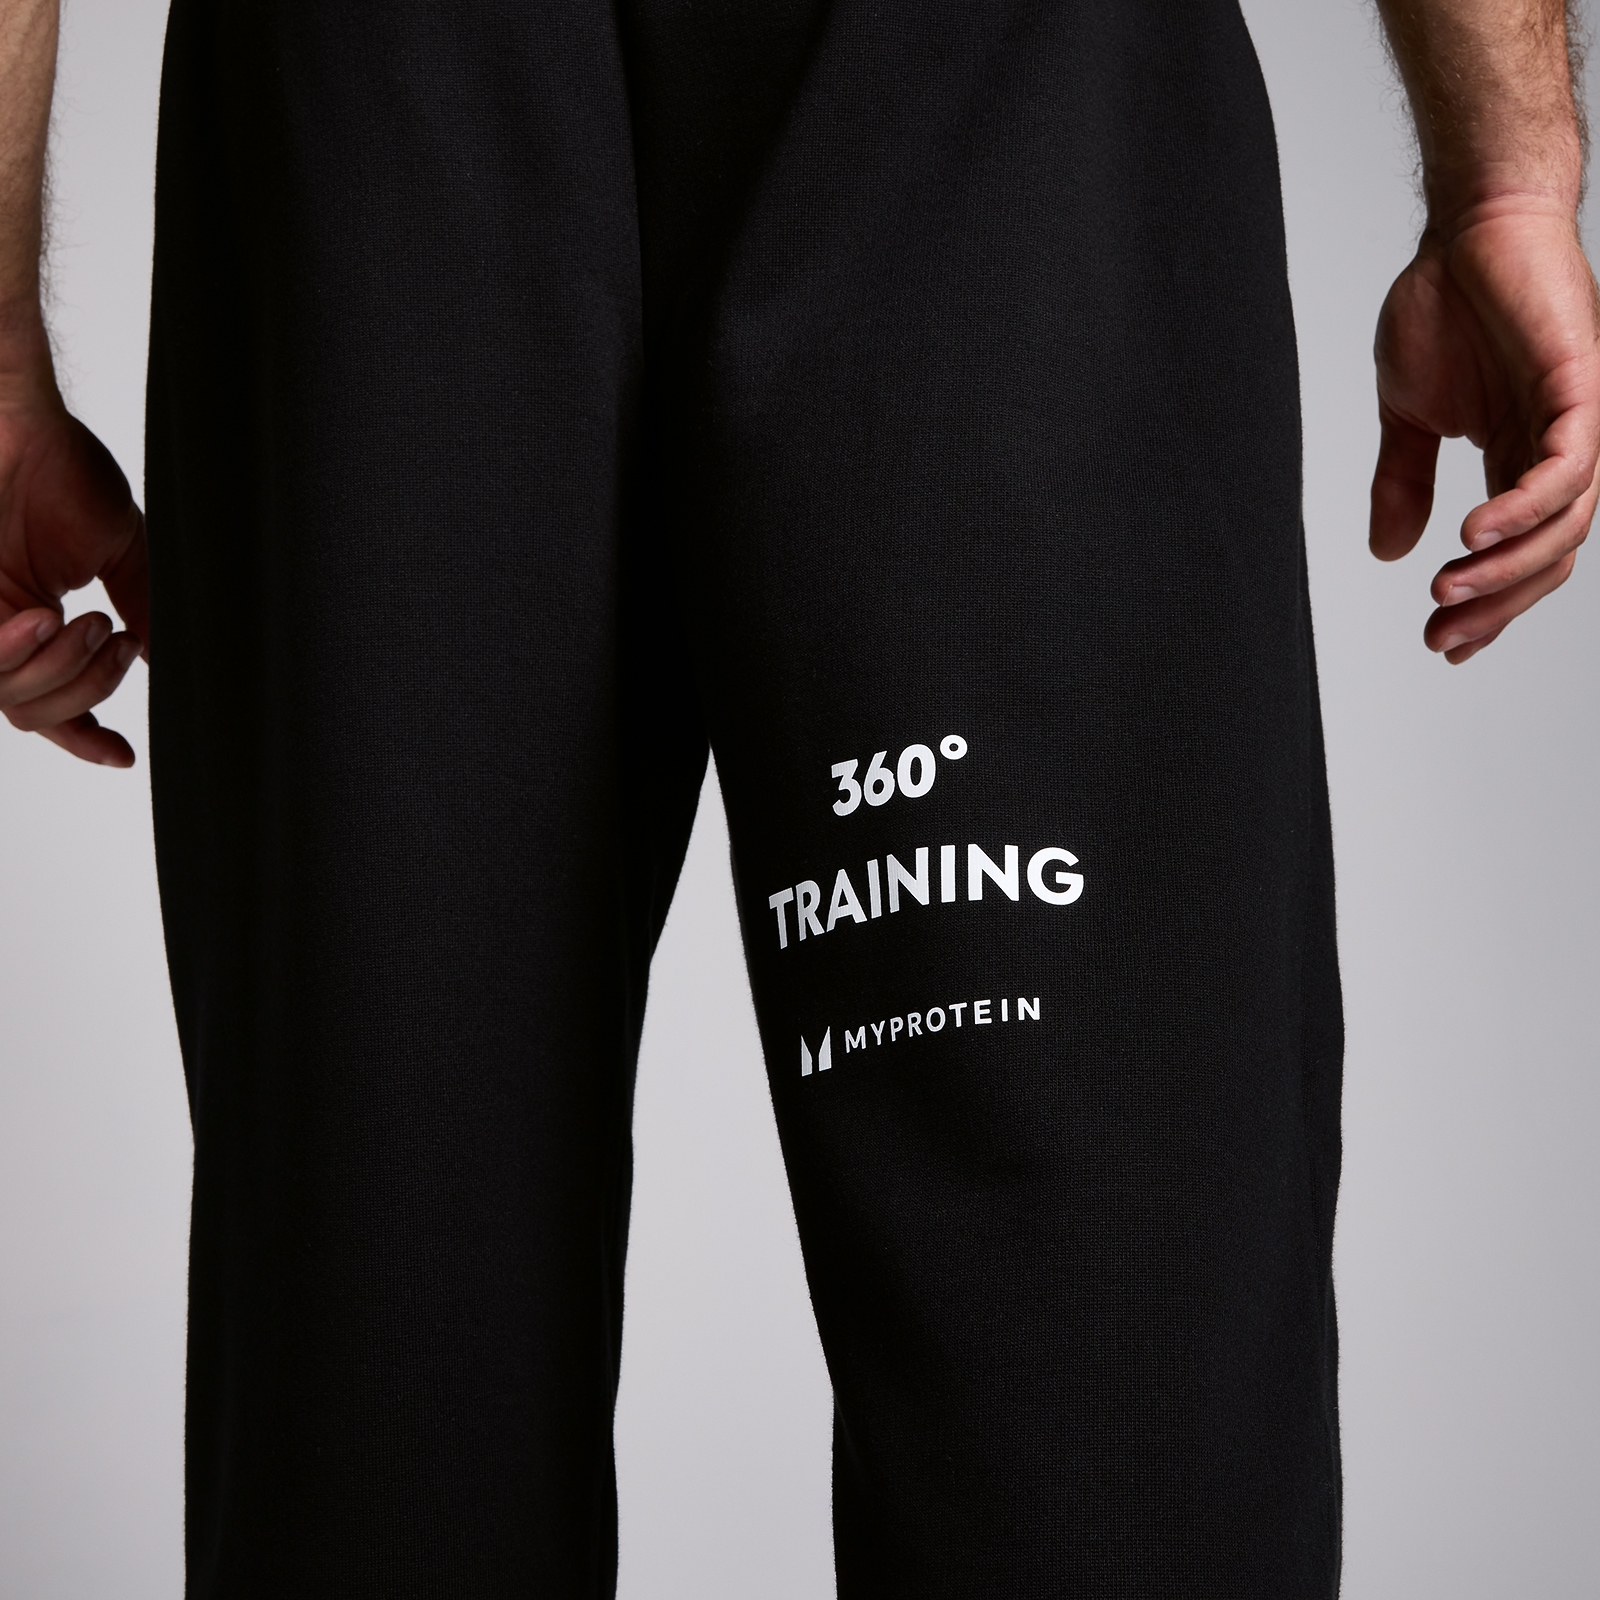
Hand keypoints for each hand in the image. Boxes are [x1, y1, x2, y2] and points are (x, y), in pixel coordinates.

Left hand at [0, 336, 148, 764]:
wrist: (18, 416)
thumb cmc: (57, 462)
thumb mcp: (121, 550)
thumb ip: (143, 607)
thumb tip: (165, 661)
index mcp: (34, 618)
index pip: (52, 701)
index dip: (85, 737)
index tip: (121, 753)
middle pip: (33, 713)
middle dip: (87, 691)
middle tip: (116, 640)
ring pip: (8, 699)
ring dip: (59, 671)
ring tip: (86, 621)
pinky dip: (18, 654)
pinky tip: (44, 618)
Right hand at [1369, 198, 1599, 662]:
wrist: (1468, 224)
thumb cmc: (1444, 303)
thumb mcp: (1407, 416)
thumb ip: (1401, 483)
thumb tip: (1386, 552)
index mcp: (1519, 458)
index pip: (1520, 553)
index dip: (1488, 607)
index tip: (1442, 642)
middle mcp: (1558, 448)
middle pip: (1549, 555)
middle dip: (1496, 604)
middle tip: (1443, 632)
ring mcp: (1577, 419)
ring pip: (1566, 525)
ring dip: (1507, 569)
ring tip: (1449, 589)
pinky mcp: (1583, 386)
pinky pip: (1569, 468)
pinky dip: (1526, 508)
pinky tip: (1474, 534)